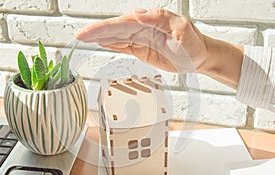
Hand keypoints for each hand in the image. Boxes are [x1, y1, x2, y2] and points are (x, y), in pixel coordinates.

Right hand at [75, 8, 207, 72]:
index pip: (123, 22)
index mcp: (151, 20)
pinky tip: (100, 44)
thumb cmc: (193, 43)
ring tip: (84, 39)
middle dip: (96, 32)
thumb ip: (161, 19)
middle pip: (115, 29)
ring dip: (100, 38)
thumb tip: (137, 14)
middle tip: (79, 36)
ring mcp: (140, 38)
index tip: (89, 31)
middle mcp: (143, 27)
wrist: (198, 58)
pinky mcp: (140, 49)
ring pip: (116, 37)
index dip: (104, 27)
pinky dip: (110, 45)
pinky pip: (122, 46)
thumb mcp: (181, 29)